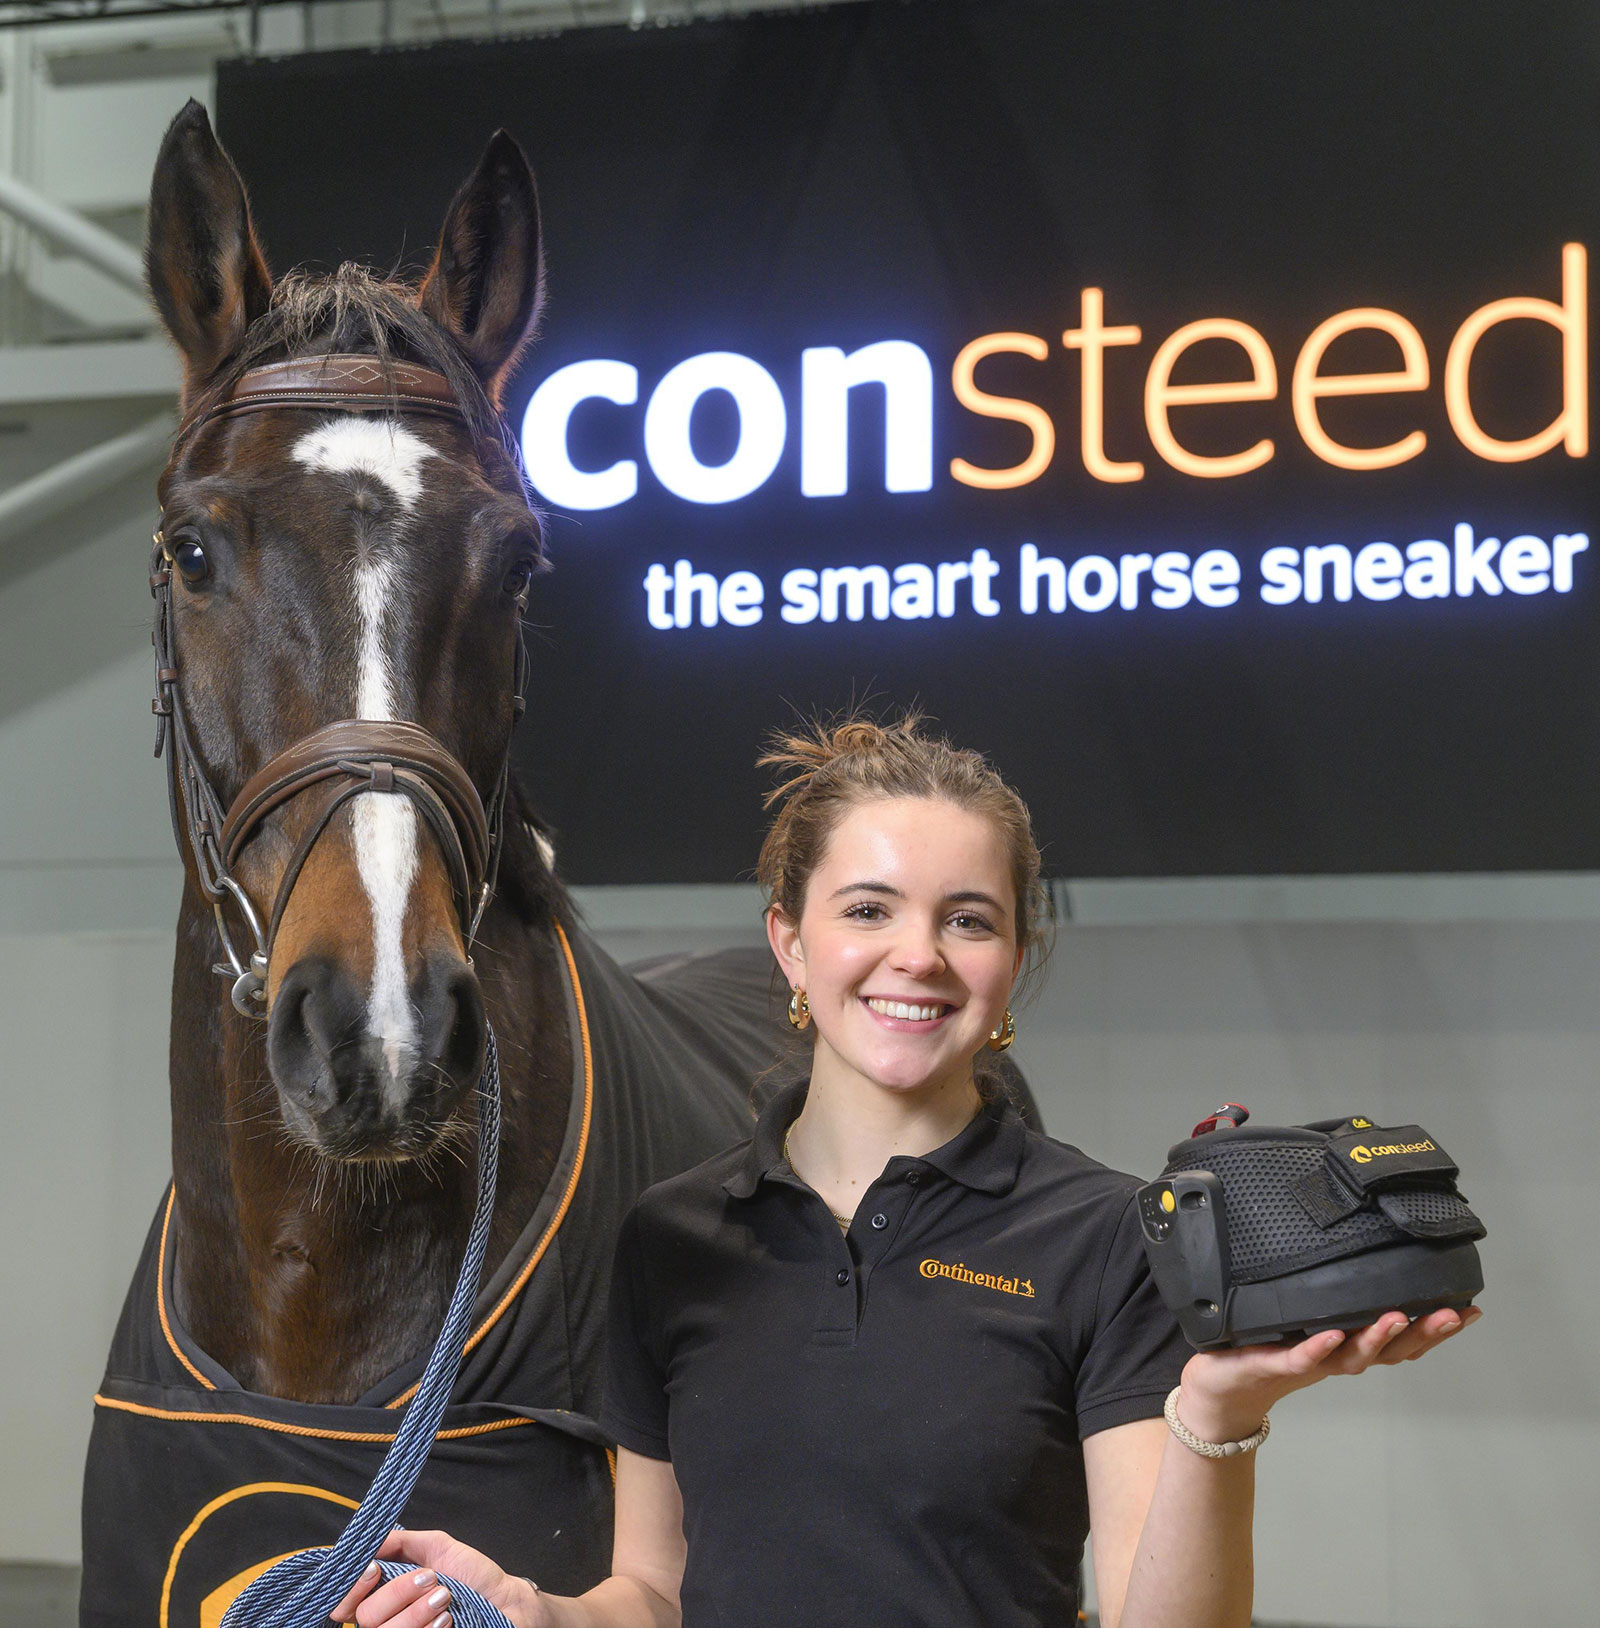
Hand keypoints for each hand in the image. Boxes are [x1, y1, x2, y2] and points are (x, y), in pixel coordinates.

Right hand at [330, 1528, 543, 1627]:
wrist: (504, 1599)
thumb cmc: (469, 1574)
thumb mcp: (435, 1547)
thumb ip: (400, 1542)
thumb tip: (369, 1539)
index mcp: (383, 1596)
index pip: (345, 1605)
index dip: (351, 1589)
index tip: (375, 1569)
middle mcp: (387, 1622)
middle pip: (366, 1617)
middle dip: (398, 1592)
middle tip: (430, 1577)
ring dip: (417, 1611)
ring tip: (445, 1596)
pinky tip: (447, 1620)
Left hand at [1174, 1304, 1482, 1442]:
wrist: (1225, 1382)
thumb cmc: (1270, 1343)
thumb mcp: (1311, 1314)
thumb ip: (1335, 1293)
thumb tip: (1364, 1253)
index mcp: (1351, 1344)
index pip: (1403, 1338)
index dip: (1437, 1328)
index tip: (1470, 1309)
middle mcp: (1338, 1357)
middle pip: (1390, 1350)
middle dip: (1423, 1333)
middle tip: (1450, 1313)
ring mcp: (1310, 1363)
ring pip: (1352, 1356)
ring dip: (1376, 1338)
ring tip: (1396, 1317)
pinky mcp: (1275, 1363)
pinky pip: (1301, 1358)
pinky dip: (1318, 1349)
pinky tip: (1332, 1335)